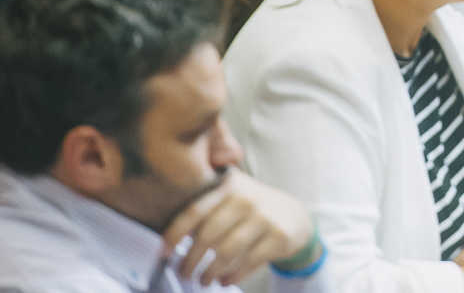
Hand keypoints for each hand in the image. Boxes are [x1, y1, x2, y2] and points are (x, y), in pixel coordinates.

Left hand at [163, 168, 314, 286]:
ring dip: (209, 271)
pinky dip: (231, 276)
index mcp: (230, 187)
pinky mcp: (278, 237)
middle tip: (184, 272)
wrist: (296, 217)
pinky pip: (247, 263)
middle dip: (191, 259)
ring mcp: (265, 218)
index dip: (175, 234)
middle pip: (208, 235)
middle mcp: (248, 199)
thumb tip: (169, 236)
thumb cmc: (253, 210)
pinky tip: (224, 280)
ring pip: (226, 252)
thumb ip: (208, 205)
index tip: (163, 253)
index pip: (195, 211)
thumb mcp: (234, 196)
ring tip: (202, 280)